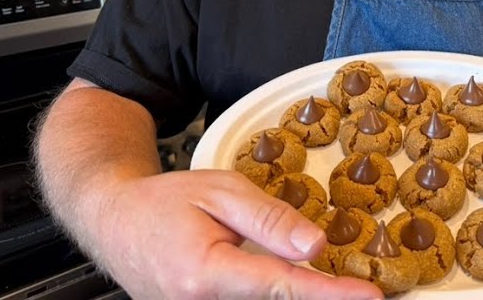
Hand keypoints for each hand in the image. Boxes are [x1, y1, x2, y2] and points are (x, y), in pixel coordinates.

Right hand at [92, 169, 381, 299]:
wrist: (114, 223)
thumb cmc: (163, 202)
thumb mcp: (221, 192)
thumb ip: (270, 219)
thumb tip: (317, 245)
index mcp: (206, 273)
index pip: (282, 285)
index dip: (329, 293)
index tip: (368, 296)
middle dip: (317, 295)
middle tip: (360, 288)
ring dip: (297, 293)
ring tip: (333, 283)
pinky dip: (275, 295)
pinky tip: (299, 284)